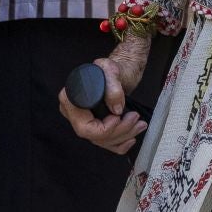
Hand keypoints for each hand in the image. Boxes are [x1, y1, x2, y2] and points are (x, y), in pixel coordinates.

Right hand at [58, 36, 150, 153]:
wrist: (121, 69)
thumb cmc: (112, 67)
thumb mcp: (112, 70)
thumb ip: (113, 86)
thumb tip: (116, 109)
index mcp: (71, 100)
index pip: (84, 127)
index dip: (102, 129)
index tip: (118, 117)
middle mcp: (74, 113)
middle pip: (94, 137)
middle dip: (118, 132)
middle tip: (136, 120)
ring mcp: (84, 121)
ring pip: (102, 141)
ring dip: (123, 136)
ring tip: (140, 125)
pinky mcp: (95, 125)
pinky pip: (105, 143)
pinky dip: (119, 144)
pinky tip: (131, 138)